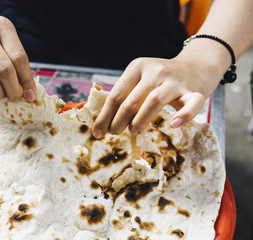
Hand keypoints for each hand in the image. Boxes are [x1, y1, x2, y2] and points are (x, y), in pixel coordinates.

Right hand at [0, 12, 35, 101]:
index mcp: (2, 27)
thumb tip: (29, 92)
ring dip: (0, 94)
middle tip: (16, 96)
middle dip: (14, 90)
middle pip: (6, 71)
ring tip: (2, 93)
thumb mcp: (3, 39)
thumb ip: (17, 61)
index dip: (27, 80)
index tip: (30, 95)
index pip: (19, 59)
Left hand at [92, 54, 223, 137]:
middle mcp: (155, 71)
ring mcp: (175, 81)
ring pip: (154, 101)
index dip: (105, 116)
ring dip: (140, 120)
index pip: (116, 94)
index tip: (97, 132)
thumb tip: (104, 122)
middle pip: (131, 100)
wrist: (196, 66)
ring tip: (134, 131)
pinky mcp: (195, 91)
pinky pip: (191, 105)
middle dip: (118, 121)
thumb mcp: (141, 78)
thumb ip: (126, 94)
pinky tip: (173, 124)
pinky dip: (183, 116)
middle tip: (114, 133)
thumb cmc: (161, 79)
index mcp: (138, 67)